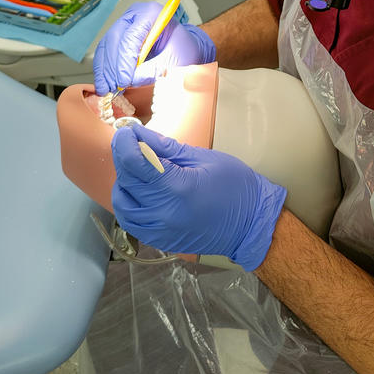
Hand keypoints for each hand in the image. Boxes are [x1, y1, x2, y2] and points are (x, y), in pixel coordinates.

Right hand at [93, 2, 215, 94]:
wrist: (183, 47)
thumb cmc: (182, 49)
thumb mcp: (174, 61)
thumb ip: (154, 69)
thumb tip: (132, 79)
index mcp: (152, 13)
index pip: (132, 36)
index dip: (125, 60)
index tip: (124, 80)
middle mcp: (134, 15)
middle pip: (115, 38)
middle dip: (112, 66)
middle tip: (114, 86)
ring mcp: (124, 24)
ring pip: (106, 45)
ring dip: (104, 69)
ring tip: (106, 89)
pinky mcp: (118, 35)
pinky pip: (105, 51)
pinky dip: (103, 68)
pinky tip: (104, 83)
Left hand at [111, 124, 286, 270]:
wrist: (250, 225)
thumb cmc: (234, 186)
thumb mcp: (203, 158)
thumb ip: (166, 148)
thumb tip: (139, 134)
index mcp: (177, 188)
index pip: (133, 162)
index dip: (124, 143)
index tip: (126, 132)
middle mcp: (163, 213)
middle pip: (125, 181)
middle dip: (124, 158)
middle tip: (133, 145)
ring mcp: (160, 231)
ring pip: (122, 205)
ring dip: (124, 183)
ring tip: (138, 170)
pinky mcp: (160, 241)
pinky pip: (132, 222)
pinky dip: (130, 204)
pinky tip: (142, 192)